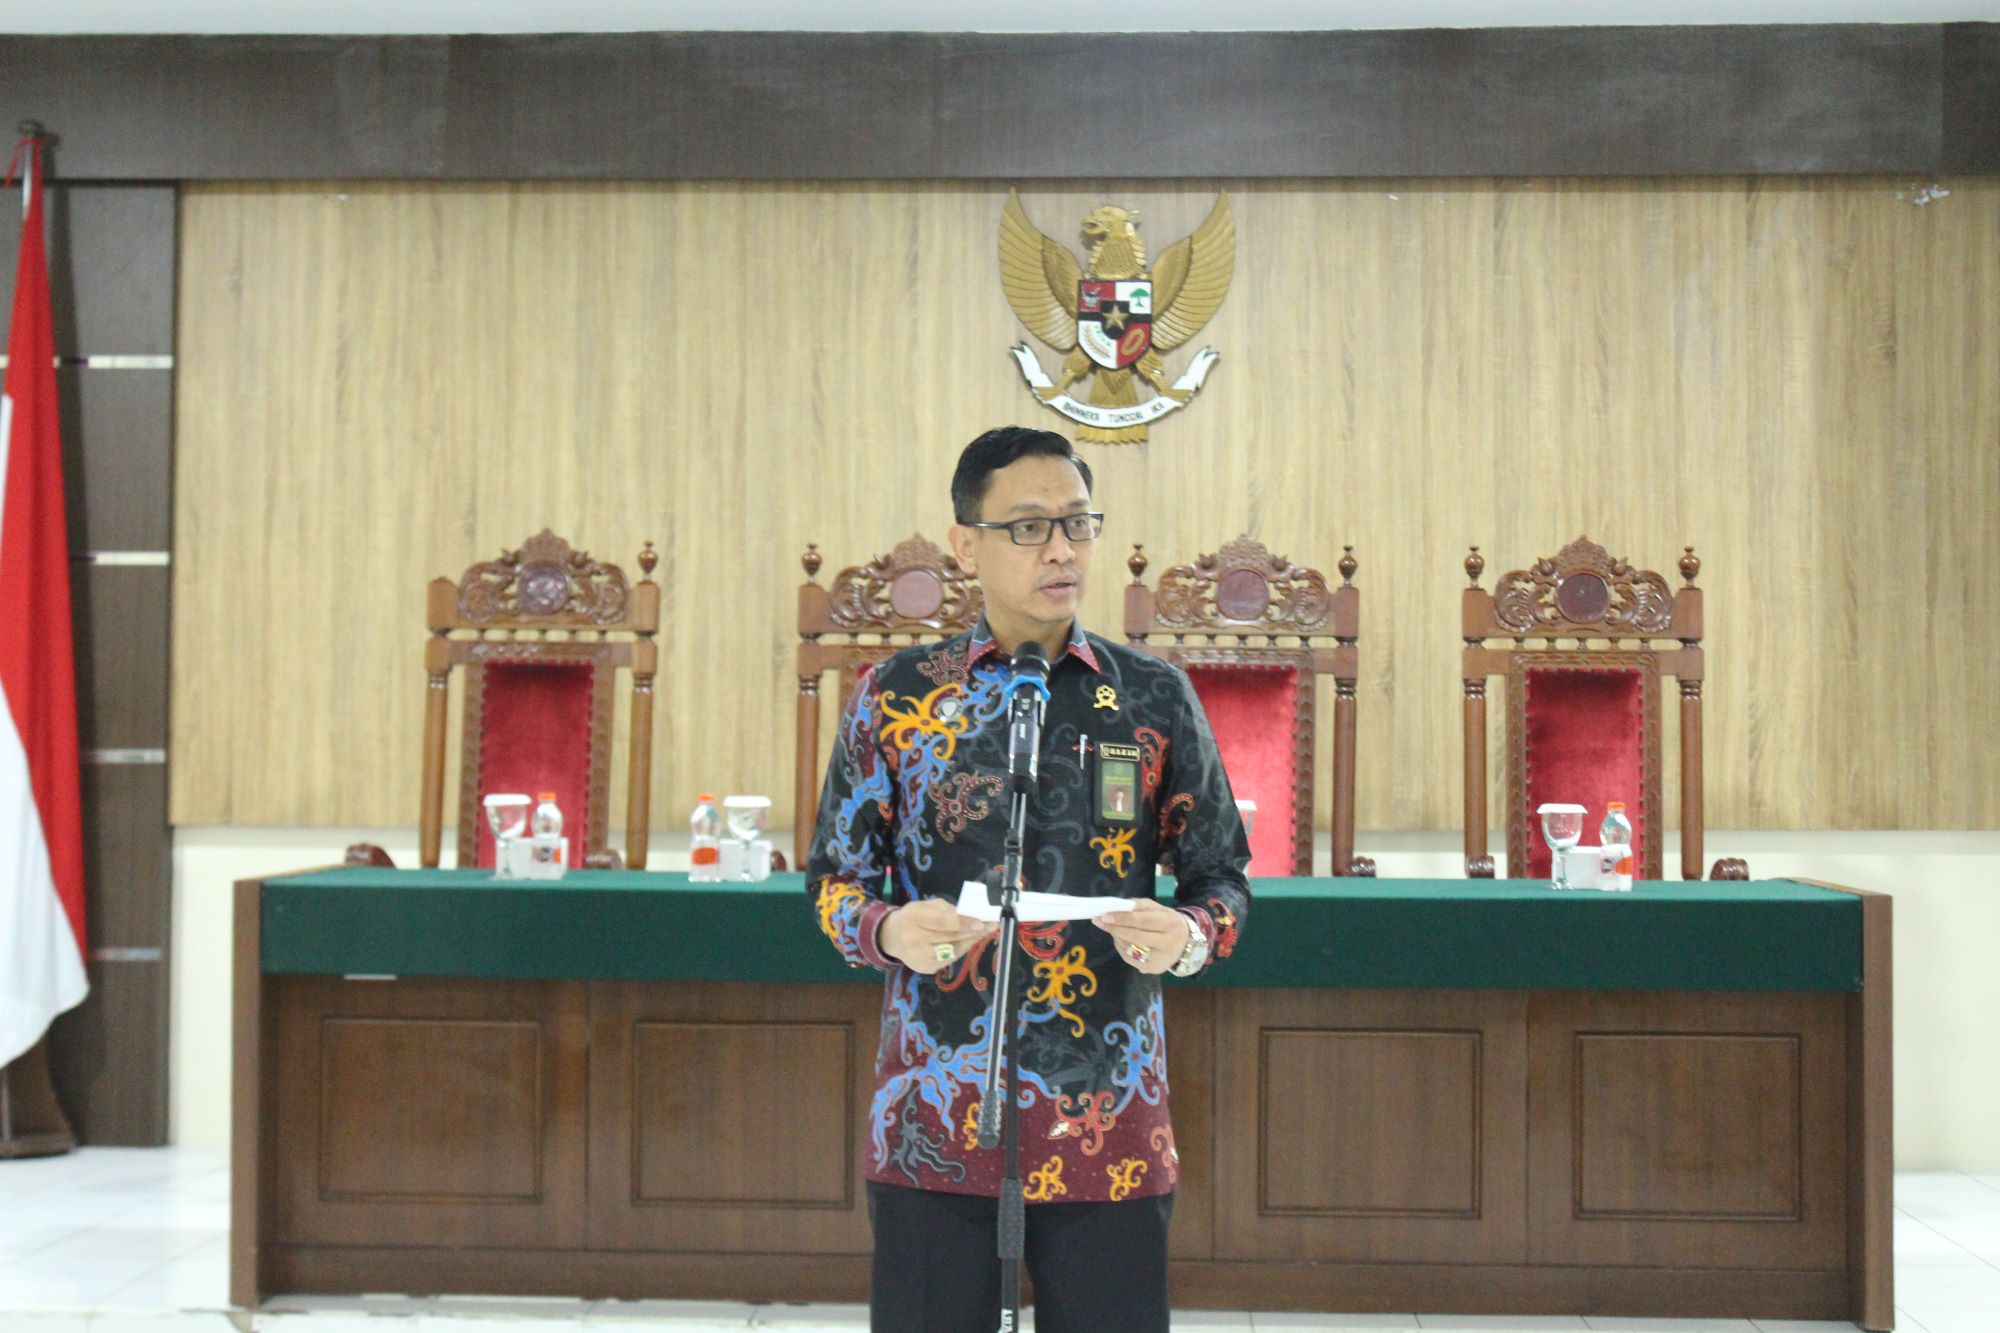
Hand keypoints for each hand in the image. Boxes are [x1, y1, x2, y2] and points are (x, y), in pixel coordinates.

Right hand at [879, 898, 996, 974]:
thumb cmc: (913, 917)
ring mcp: (918, 957)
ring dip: (970, 942)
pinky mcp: (923, 968)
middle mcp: (913, 939)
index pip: (942, 922)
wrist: (892, 937)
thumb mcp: (926, 905)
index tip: (981, 923)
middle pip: (949, 938)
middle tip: (991, 927)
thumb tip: (971, 916)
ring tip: (982, 934)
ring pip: (952, 951)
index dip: (963, 923)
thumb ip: (947, 909)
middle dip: (973, 932)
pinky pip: (949, 960)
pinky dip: (960, 951)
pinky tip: (967, 943)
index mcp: (913, 918)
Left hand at [1092, 900, 1190, 975]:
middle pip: (1135, 937)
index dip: (1122, 918)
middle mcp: (1168, 943)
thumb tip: (1115, 908)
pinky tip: (1120, 940)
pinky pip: (1131, 960)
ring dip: (1117, 938)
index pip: (1143, 920)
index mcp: (1170, 923)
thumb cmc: (1167, 921)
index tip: (1104, 915)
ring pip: (1131, 950)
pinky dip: (1121, 949)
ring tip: (1112, 929)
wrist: (1186, 943)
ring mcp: (1162, 959)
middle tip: (1099, 921)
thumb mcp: (1158, 908)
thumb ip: (1138, 906)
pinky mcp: (1155, 969)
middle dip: (1115, 929)